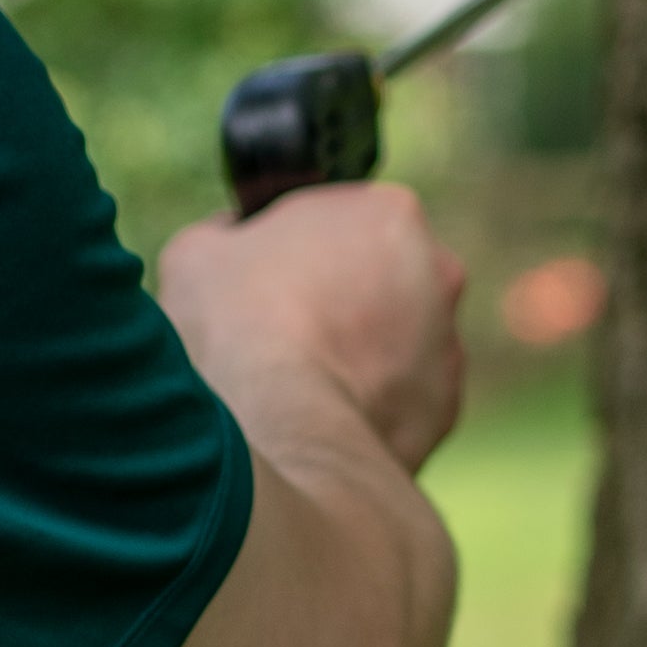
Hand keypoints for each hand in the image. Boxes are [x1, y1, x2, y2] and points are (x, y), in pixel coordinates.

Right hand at [158, 179, 466, 480]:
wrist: (279, 432)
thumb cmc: (238, 329)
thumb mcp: (198, 253)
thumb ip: (227, 233)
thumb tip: (230, 239)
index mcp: (389, 213)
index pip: (345, 218)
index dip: (300, 247)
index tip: (268, 276)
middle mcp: (440, 272)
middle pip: (382, 277)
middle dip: (342, 297)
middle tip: (283, 331)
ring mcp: (449, 344)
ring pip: (398, 341)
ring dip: (359, 354)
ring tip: (298, 383)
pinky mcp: (443, 411)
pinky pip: (402, 399)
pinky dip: (369, 406)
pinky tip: (321, 420)